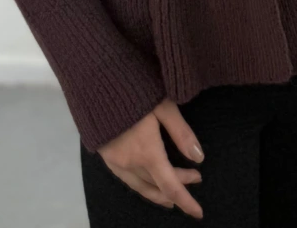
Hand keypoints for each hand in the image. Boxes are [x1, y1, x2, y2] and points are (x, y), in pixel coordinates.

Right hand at [96, 98, 204, 217]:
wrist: (97, 83)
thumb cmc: (134, 90)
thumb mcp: (164, 106)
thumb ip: (181, 133)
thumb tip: (199, 158)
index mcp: (147, 153)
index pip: (171, 186)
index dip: (186, 201)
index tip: (199, 212)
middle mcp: (130, 163)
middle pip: (158, 185)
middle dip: (178, 185)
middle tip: (195, 177)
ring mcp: (116, 162)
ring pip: (141, 187)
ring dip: (159, 191)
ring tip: (172, 197)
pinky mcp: (106, 156)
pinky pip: (128, 180)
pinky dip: (142, 186)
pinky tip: (147, 183)